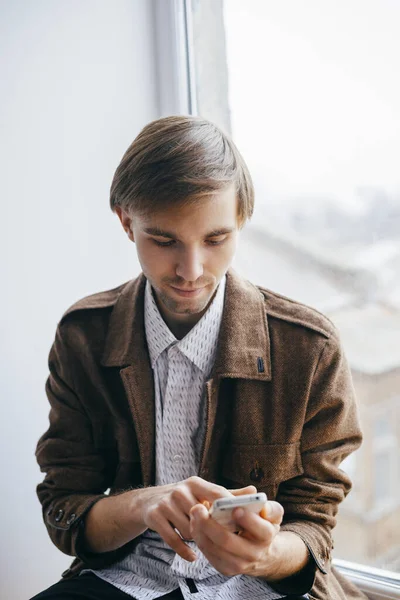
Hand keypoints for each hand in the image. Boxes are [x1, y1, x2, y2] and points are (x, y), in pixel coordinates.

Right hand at [135, 476, 255, 561]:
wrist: (148, 501)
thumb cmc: (183, 498)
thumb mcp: (203, 492)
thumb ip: (228, 494)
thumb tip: (254, 490)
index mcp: (195, 483)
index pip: (217, 494)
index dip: (228, 509)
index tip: (239, 524)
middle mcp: (179, 490)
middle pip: (203, 517)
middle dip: (211, 529)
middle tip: (218, 536)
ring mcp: (166, 503)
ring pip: (189, 530)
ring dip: (195, 538)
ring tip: (198, 537)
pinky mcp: (155, 517)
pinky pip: (173, 539)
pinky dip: (184, 550)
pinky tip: (193, 556)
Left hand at [189, 499, 283, 577]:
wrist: (261, 553)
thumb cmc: (263, 524)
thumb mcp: (272, 514)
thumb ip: (271, 508)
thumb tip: (262, 505)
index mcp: (267, 536)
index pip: (260, 529)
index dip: (248, 520)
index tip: (235, 508)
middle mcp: (254, 554)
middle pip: (228, 540)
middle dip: (210, 524)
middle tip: (198, 507)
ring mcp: (239, 564)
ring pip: (214, 548)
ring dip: (200, 530)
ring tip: (194, 513)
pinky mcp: (226, 569)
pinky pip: (209, 554)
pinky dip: (199, 538)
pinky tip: (195, 524)